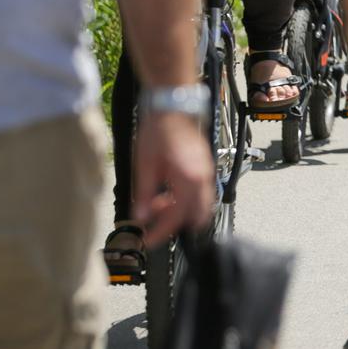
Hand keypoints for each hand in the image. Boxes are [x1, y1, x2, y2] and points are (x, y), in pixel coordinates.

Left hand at [132, 111, 213, 242]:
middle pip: (197, 216)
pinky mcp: (204, 167)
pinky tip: (168, 191)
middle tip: (154, 222)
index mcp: (188, 180)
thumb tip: (141, 217)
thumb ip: (144, 195)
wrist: (172, 109)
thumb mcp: (144, 166)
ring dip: (181, 211)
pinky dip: (186, 199)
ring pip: (200, 205)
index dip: (160, 232)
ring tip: (158, 203)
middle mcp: (202, 178)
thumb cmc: (158, 132)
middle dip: (175, 223)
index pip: (176, 218)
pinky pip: (201, 192)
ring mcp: (206, 172)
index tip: (147, 240)